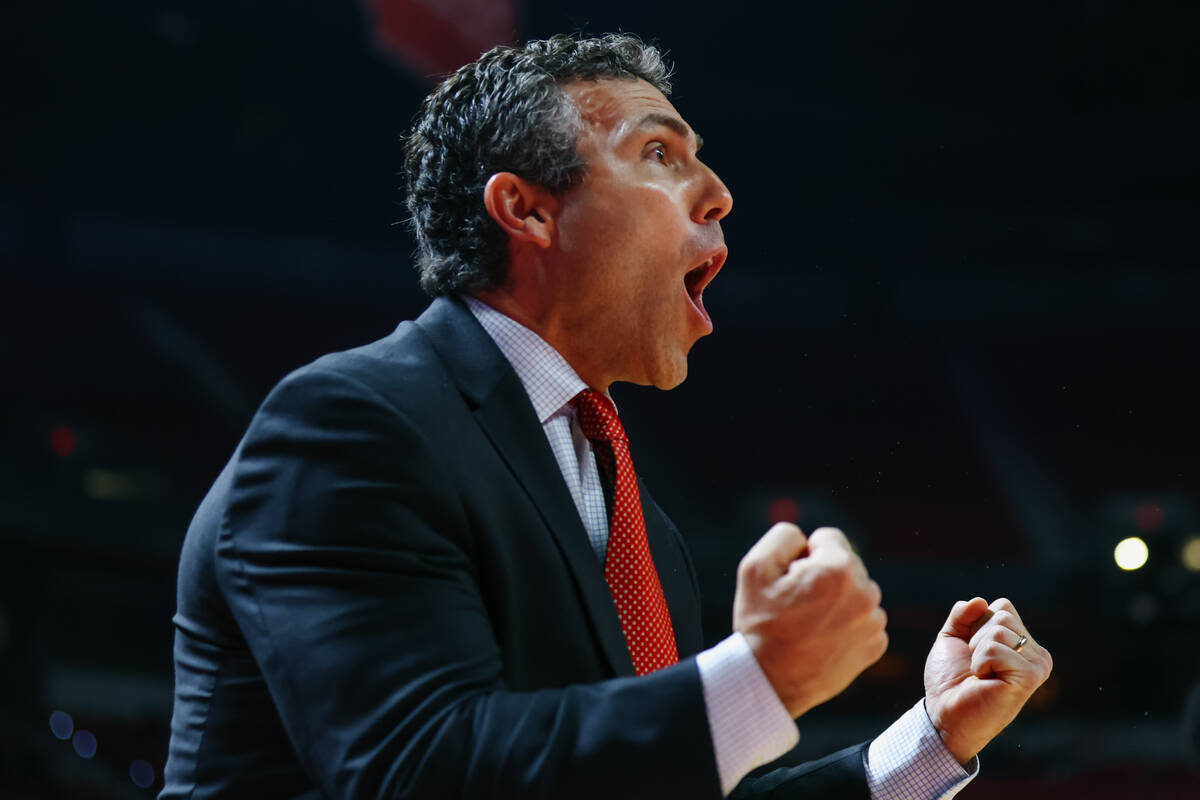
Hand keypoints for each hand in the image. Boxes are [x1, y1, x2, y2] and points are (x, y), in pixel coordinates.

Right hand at [734, 523, 888, 717]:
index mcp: (839, 569)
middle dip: (822, 577)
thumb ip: (784, 536)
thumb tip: (807, 540)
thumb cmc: (760, 624)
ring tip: (808, 625)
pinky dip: (845, 625)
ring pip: (855, 592)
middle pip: (844, 565)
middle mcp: (865, 593)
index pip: (828, 538)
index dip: (803, 556)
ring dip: (836, 600)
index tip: (790, 582)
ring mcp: (874, 622)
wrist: (769, 682)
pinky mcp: (875, 646)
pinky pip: (862, 620)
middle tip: (796, 606)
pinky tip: (822, 639)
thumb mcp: (754, 567)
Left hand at [924, 597, 1052, 764]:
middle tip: (976, 666)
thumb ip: (963, 614)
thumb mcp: (952, 637)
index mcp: (1021, 642)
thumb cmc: (949, 680)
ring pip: (999, 629)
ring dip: (977, 652)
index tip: (972, 651)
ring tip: (981, 675)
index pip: (1002, 606)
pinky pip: (996, 648)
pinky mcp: (1030, 677)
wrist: (944, 713)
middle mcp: (1035, 653)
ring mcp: (1037, 665)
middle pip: (1002, 615)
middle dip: (976, 637)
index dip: (976, 624)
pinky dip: (980, 662)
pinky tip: (985, 681)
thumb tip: (980, 600)